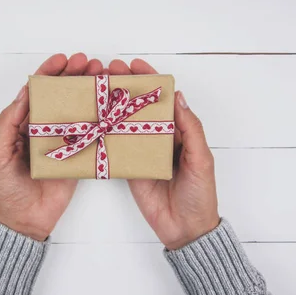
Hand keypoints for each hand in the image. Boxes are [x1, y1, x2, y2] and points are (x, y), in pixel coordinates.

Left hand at [0, 53, 102, 240]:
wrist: (25, 220)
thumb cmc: (6, 188)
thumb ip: (8, 124)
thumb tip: (23, 95)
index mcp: (23, 124)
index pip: (37, 92)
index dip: (49, 73)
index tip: (61, 60)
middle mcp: (45, 128)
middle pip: (60, 95)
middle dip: (73, 76)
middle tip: (88, 63)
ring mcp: (64, 140)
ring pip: (77, 109)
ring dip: (89, 91)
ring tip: (101, 75)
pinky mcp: (78, 156)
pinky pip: (90, 133)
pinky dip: (100, 118)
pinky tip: (109, 104)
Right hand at [108, 58, 219, 249]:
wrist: (186, 229)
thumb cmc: (201, 194)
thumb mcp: (202, 159)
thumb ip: (190, 129)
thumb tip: (178, 97)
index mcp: (179, 132)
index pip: (163, 100)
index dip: (150, 81)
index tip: (136, 65)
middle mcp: (159, 138)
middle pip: (140, 107)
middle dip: (126, 87)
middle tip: (110, 71)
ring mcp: (143, 152)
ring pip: (125, 124)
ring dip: (112, 106)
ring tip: (97, 88)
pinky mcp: (130, 168)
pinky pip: (116, 148)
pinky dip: (105, 134)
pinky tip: (94, 118)